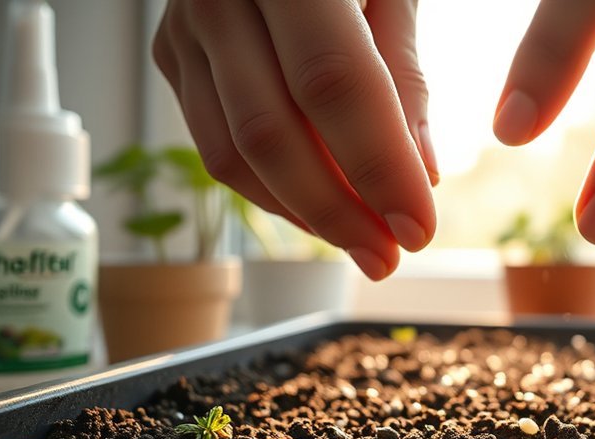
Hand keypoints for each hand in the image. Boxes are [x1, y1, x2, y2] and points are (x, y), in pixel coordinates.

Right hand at [154, 0, 437, 279]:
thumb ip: (405, 70)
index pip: (334, 83)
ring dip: (305, 213)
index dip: (378, 165)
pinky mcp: (172, 53)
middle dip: (340, 211)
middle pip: (273, 132)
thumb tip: (422, 176)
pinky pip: (216, 145)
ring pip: (235, 152)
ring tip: (363, 242)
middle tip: (391, 256)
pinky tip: (321, 209)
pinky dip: (273, 190)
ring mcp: (183, 26)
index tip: (420, 229)